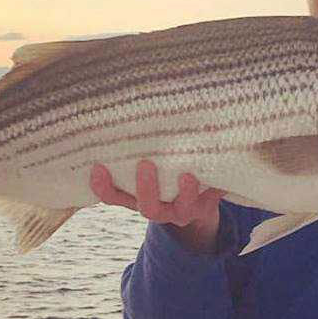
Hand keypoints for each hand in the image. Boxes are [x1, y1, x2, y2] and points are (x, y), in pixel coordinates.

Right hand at [89, 160, 223, 252]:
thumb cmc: (163, 173)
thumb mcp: (149, 166)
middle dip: (145, 188)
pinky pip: (212, 200)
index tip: (97, 167)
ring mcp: (184, 210)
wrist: (196, 202)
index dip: (103, 187)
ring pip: (182, 208)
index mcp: (138, 199)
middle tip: (145, 163)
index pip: (114, 197)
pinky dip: (216, 188)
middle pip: (148, 208)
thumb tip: (123, 107)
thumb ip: (138, 148)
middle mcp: (159, 209)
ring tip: (187, 175)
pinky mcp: (207, 206)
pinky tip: (220, 175)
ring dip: (185, 192)